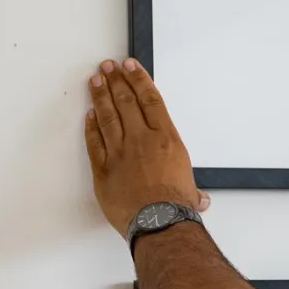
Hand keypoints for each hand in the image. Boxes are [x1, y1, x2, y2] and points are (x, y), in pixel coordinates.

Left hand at [85, 59, 209, 236]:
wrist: (159, 222)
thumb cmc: (176, 205)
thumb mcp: (189, 189)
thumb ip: (191, 189)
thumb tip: (199, 200)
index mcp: (165, 138)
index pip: (150, 99)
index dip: (138, 79)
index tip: (129, 66)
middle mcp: (141, 140)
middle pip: (125, 102)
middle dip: (115, 81)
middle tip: (107, 67)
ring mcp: (120, 153)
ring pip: (107, 117)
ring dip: (100, 96)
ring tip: (95, 81)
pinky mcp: (103, 169)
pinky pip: (95, 142)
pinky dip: (91, 127)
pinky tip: (89, 115)